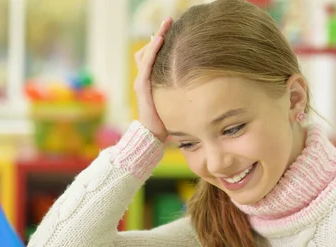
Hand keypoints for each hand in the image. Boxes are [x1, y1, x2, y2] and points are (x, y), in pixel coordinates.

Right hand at [133, 17, 172, 142]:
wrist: (150, 135)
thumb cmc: (164, 122)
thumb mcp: (171, 103)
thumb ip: (176, 93)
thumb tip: (194, 85)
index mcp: (148, 82)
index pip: (150, 57)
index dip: (158, 43)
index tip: (170, 31)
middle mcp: (142, 79)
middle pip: (145, 51)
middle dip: (157, 36)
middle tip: (169, 22)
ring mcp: (141, 82)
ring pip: (145, 53)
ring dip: (156, 39)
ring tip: (166, 26)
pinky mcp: (142, 86)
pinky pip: (147, 64)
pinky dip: (153, 51)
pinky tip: (160, 41)